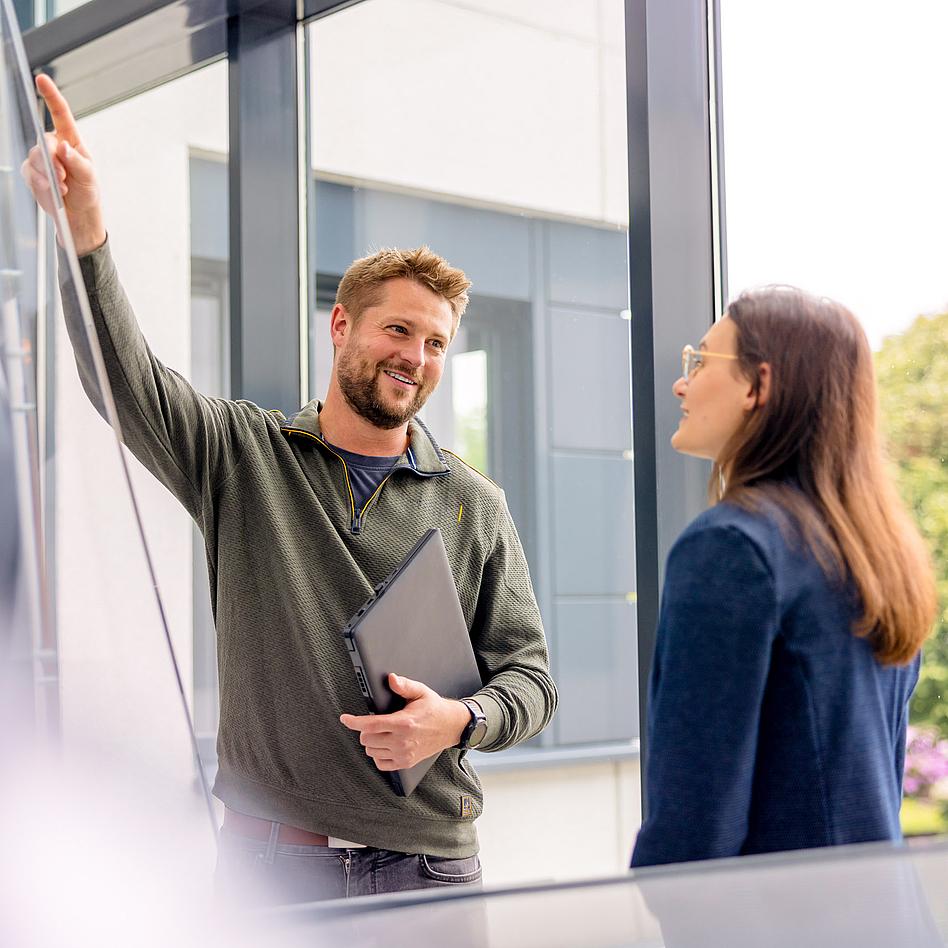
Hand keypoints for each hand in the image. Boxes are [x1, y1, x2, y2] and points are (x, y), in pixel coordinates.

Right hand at [20, 74, 105, 254]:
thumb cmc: (87, 191)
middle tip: (63, 178)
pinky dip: (42, 184)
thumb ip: (77, 161)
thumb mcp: (89, 176)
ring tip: (63, 188)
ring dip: (49, 175)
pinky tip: (54, 193)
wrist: (78, 213)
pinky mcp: (31, 173)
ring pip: (35, 159)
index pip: (60, 113)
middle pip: (44, 143)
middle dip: (53, 161)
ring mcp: (40, 159)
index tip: (42, 79)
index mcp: (71, 140)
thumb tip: (63, 147)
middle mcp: (53, 145)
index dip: (51, 95)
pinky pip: (30, 174)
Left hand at [340, 674, 470, 771]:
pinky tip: (385, 745)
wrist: (451, 726)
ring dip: (371, 742)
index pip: (371, 725)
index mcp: (404, 723)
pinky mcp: (406, 763)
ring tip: (381, 733)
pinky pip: (381, 764)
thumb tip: (392, 679)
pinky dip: (378, 755)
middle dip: (365, 730)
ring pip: (371, 751)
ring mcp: (404, 754)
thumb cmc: (434, 709)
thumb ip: (404, 685)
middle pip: (367, 739)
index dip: (354, 722)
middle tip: (373, 722)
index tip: (345, 718)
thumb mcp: (421, 692)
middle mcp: (403, 741)